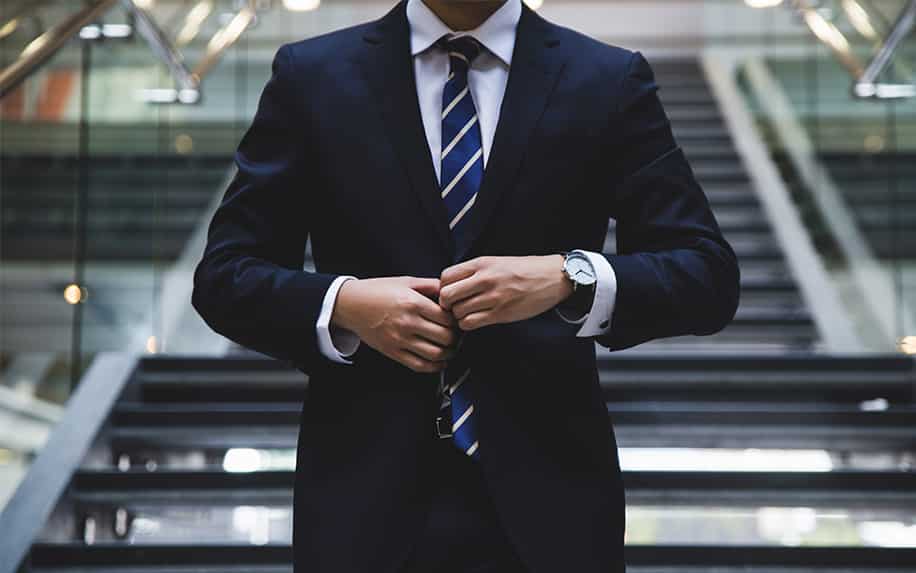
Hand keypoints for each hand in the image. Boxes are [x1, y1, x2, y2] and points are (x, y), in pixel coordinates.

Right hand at [331, 276, 459, 372]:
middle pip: (445, 337)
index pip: (447, 318)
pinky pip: (419, 365)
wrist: (351, 304)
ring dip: (449, 353)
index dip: (457, 321)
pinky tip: (439, 361)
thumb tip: (451, 291)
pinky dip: (435, 366)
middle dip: (456, 338)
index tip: (457, 320)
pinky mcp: (393, 352)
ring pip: (436, 354)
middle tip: (457, 335)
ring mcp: (400, 340)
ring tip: (451, 348)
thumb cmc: (378, 291)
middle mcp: (407, 323)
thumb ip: (431, 285)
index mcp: (413, 303)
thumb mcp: (406, 281)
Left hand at [439, 255, 572, 330]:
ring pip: (458, 312)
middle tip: (455, 306)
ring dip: (458, 316)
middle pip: (447, 296)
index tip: (451, 292)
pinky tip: (476, 320)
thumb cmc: (524, 269)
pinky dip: (468, 325)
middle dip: (447, 304)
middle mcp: (485, 279)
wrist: (552, 277)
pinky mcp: (501, 313)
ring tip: (468, 313)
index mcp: (482, 263)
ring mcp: (493, 297)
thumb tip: (451, 284)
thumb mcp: (496, 262)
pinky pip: (471, 323)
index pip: (445, 276)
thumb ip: (474, 271)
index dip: (443, 287)